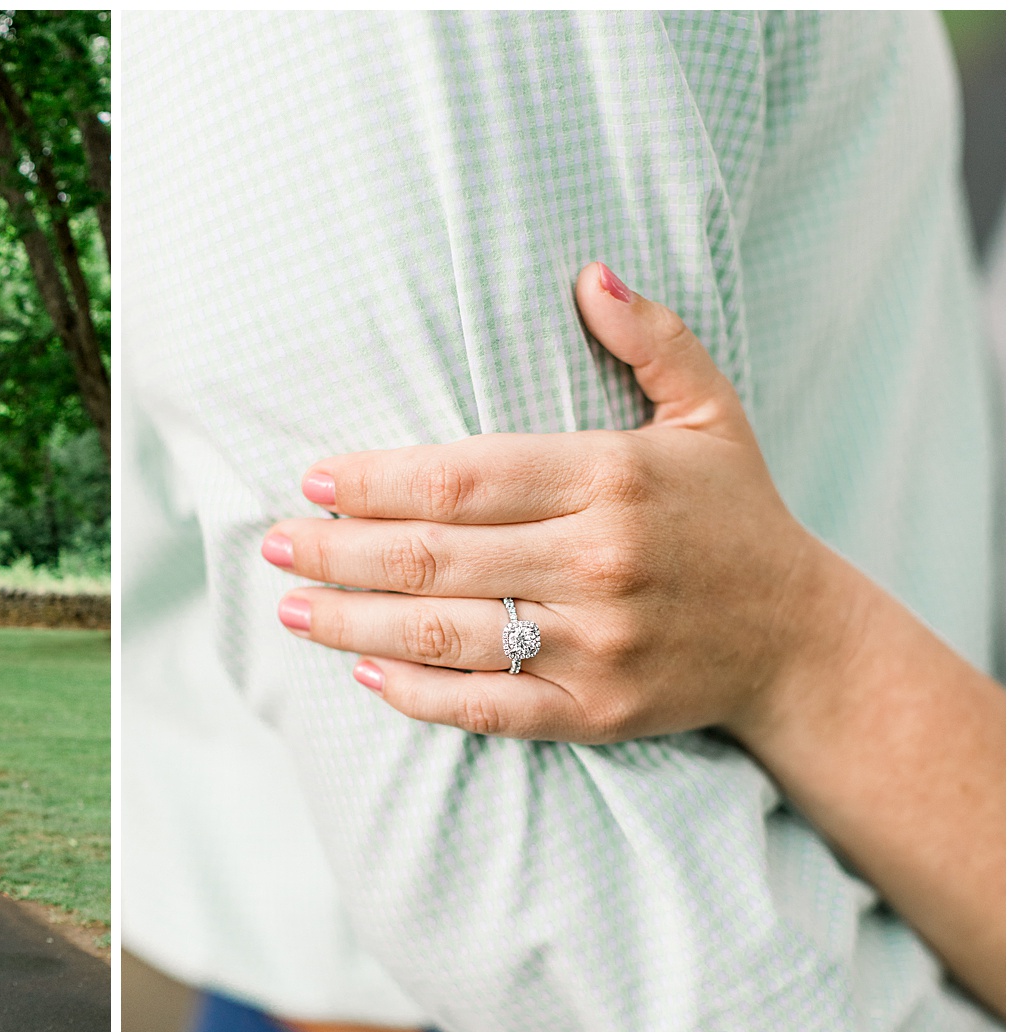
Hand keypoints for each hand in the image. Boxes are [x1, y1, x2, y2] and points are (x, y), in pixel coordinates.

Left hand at [264, 260, 851, 745]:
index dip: (373, 480)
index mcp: (614, 479)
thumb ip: (653, 341)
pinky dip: (417, 694)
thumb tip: (589, 273)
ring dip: (352, 621)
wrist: (801, 642)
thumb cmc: (736, 517)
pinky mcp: (594, 712)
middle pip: (432, 556)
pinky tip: (362, 671)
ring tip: (292, 606)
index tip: (312, 479)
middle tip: (275, 543)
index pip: (461, 478)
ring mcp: (595, 644)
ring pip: (443, 634)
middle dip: (336, 550)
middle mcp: (599, 562)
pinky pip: (486, 707)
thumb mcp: (711, 414)